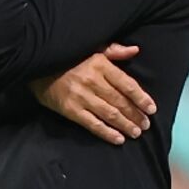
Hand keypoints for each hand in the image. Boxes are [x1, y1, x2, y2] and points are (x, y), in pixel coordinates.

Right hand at [30, 43, 156, 144]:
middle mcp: (92, 81)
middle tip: (146, 125)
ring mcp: (81, 97)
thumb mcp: (92, 48)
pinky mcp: (70, 109)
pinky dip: (106, 132)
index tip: (152, 109)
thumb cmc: (68, 58)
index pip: (127, 84)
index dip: (142, 98)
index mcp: (100, 65)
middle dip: (136, 115)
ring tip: (136, 132)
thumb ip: (114, 51)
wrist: (37, 65)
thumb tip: (135, 50)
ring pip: (109, 114)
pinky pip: (92, 124)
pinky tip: (118, 139)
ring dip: (125, 124)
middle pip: (121, 101)